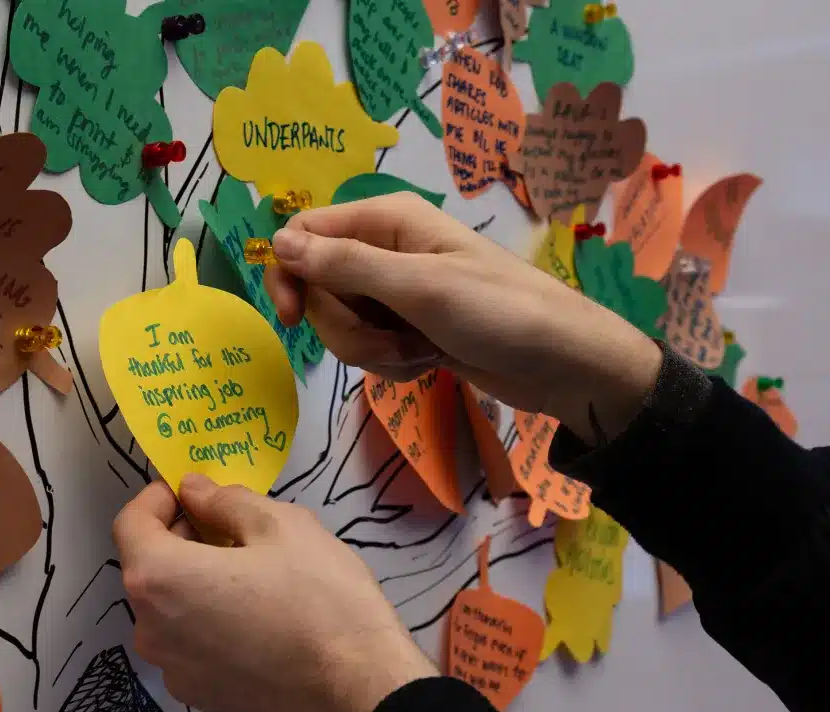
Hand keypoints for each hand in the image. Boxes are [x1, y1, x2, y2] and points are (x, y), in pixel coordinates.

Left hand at [113, 474, 436, 711]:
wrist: (359, 698)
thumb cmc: (320, 600)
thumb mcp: (282, 526)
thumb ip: (225, 501)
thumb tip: (193, 491)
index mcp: (159, 578)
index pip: (131, 523)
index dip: (159, 498)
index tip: (196, 491)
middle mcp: (150, 629)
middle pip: (149, 567)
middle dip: (182, 537)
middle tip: (235, 526)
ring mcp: (173, 671)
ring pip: (171, 607)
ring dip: (197, 579)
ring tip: (254, 571)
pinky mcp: (202, 699)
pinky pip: (191, 643)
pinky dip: (210, 619)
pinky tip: (260, 616)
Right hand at [264, 193, 662, 443]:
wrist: (562, 364)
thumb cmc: (498, 312)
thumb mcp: (419, 286)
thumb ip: (346, 265)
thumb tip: (276, 242)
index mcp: (386, 220)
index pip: (304, 234)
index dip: (289, 275)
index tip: (293, 319)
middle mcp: (385, 250)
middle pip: (318, 288)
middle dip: (345, 326)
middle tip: (389, 340)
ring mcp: (396, 294)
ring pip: (342, 324)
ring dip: (372, 350)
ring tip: (420, 351)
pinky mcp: (408, 329)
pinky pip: (370, 348)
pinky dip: (392, 363)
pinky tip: (429, 361)